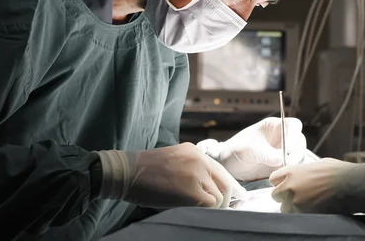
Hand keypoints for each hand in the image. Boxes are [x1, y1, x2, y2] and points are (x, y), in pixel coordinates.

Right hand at [97, 143, 247, 208]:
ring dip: (212, 207)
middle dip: (225, 199)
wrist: (126, 171)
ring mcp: (196, 174)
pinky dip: (206, 211)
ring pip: (218, 196)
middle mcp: (199, 159)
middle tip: (220, 210)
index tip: (237, 196)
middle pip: (224, 183)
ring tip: (200, 212)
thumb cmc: (144, 171)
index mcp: (194, 151)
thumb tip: (206, 188)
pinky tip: (196, 212)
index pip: (220, 170)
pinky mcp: (191, 190)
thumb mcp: (173, 160)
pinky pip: (210, 204)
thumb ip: (191, 168)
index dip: (229, 185)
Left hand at [199, 117, 306, 180]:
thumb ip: (265, 154)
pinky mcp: (281, 165)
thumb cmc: (235, 151)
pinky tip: (281, 175)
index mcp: (274, 127)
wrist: (227, 166)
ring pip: (299, 155)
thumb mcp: (248, 150)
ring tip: (281, 170)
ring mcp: (282, 152)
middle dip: (296, 152)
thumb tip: (282, 160)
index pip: (293, 125)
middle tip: (286, 163)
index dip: (294, 135)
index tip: (287, 148)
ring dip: (294, 163)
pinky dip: (291, 171)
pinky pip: (293, 167)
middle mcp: (281, 138)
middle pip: (299, 141)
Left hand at [269, 158, 354, 213]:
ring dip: (292, 206)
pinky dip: (301, 213)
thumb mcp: (316, 164)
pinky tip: (313, 207)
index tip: (285, 184)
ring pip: (285, 208)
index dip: (280, 182)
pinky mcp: (304, 214)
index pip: (273, 179)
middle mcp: (290, 187)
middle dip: (284, 196)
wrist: (350, 184)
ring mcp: (296, 202)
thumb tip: (299, 176)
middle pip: (275, 195)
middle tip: (296, 195)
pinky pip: (296, 215)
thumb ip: (302, 171)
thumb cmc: (337, 172)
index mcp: (292, 172)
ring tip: (307, 203)